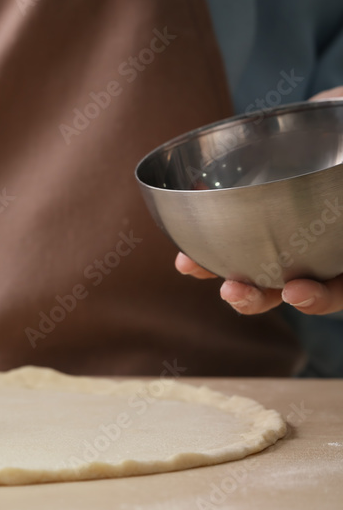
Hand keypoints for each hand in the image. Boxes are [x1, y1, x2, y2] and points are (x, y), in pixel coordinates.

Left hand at [173, 87, 342, 315]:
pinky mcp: (252, 213)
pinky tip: (183, 244)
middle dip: (258, 296)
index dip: (320, 297)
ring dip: (221, 274)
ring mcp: (285, 234)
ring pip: (257, 268)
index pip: (340, 287)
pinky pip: (227, 235)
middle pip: (293, 287)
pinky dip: (202, 241)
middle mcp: (320, 248)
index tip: (296, 292)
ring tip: (191, 268)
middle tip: (234, 292)